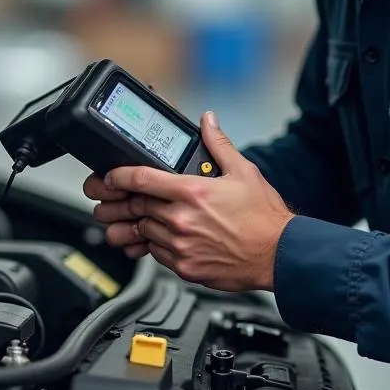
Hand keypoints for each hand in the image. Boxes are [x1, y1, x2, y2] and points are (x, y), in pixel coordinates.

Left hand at [83, 112, 294, 291]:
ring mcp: (182, 247)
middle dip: (124, 201)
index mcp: (193, 192)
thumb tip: (208, 121)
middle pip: (137, 206)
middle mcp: (182, 220)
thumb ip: (218, 144)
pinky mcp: (185, 268)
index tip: (110, 176)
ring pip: (143, 232)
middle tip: (120, 197)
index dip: (118, 176)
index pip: (142, 180)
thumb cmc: (263, 217)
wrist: (279, 254)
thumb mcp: (243, 171)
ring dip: (139, 224)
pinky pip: (157, 254)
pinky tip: (162, 237)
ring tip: (140, 219)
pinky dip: (154, 245)